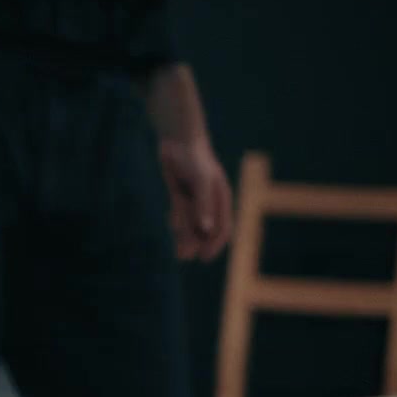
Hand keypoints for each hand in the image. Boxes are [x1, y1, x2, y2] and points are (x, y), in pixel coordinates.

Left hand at [159, 135, 232, 259]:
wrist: (178, 139)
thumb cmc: (195, 159)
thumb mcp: (201, 182)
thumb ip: (203, 205)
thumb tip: (206, 230)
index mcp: (221, 199)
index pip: (223, 227)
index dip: (215, 243)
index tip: (205, 257)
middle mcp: (209, 201)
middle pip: (205, 229)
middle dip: (196, 243)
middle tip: (184, 257)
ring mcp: (194, 197)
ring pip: (191, 222)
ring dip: (185, 237)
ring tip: (179, 253)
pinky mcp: (180, 193)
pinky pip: (180, 211)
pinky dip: (178, 220)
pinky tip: (173, 226)